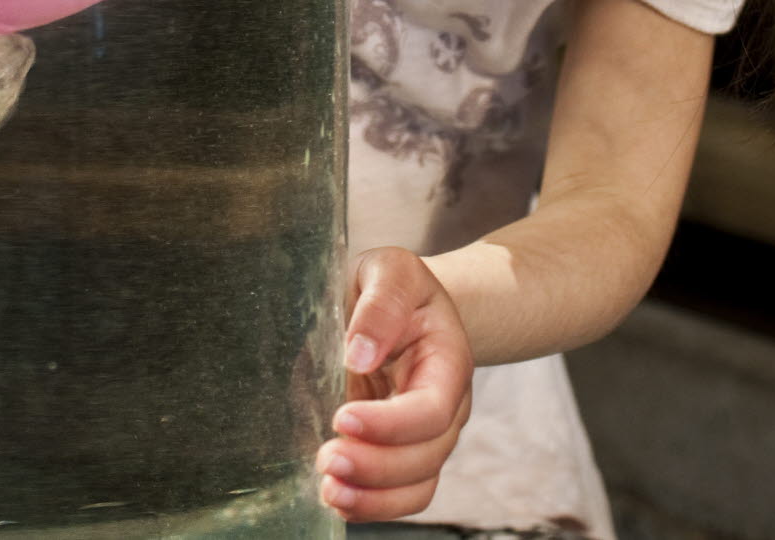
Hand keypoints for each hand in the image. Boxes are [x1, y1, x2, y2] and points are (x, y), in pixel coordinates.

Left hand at [316, 247, 473, 522]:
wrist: (395, 299)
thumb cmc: (393, 284)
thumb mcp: (390, 270)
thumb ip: (382, 303)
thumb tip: (359, 353)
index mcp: (447, 361)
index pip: (432, 410)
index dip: (392, 425)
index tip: (344, 417)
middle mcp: (445, 406)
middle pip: (425, 457)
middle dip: (377, 468)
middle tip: (327, 459)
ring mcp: (425, 434)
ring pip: (416, 486)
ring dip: (373, 498)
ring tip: (329, 489)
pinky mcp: (400, 450)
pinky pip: (399, 493)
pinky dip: (371, 504)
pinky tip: (335, 496)